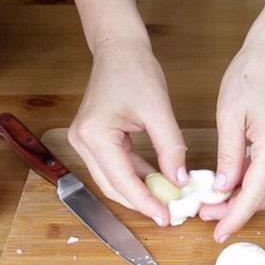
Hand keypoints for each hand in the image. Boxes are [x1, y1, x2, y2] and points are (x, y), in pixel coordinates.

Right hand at [67, 36, 187, 225]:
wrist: (119, 47)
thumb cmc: (135, 70)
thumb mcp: (159, 110)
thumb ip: (171, 148)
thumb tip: (181, 181)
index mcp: (95, 134)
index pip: (122, 181)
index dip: (146, 202)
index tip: (167, 217)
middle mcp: (83, 141)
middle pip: (112, 186)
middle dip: (141, 202)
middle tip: (169, 214)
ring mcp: (85, 141)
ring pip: (113, 179)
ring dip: (139, 191)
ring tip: (167, 201)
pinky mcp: (94, 138)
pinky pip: (116, 166)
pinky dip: (137, 176)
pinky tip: (159, 182)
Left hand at [199, 37, 264, 241]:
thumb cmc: (251, 74)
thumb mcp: (229, 116)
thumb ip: (229, 157)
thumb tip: (223, 189)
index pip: (253, 195)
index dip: (234, 218)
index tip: (217, 233)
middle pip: (264, 197)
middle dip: (236, 211)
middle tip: (206, 214)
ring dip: (245, 198)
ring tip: (215, 200)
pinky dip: (255, 182)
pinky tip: (234, 181)